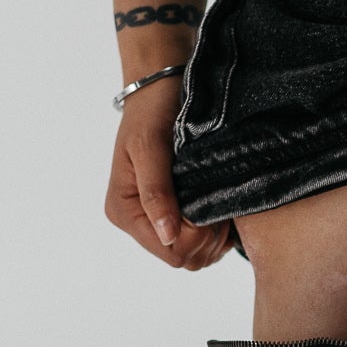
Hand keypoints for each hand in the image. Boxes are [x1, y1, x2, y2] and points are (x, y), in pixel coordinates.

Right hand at [106, 75, 232, 269]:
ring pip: (196, 254)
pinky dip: (217, 229)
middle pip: (184, 258)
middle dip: (207, 237)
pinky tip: (220, 205)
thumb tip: (167, 235)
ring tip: (218, 199)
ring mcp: (157, 219)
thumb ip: (156, 192)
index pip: (168, 252)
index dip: (195, 236)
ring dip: (214, 233)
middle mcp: (138, 221)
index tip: (206, 204)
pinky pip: (203, 241)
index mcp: (125, 211)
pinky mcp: (175, 213)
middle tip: (216, 201)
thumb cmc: (152, 112)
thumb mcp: (151, 148)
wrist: (162, 88)